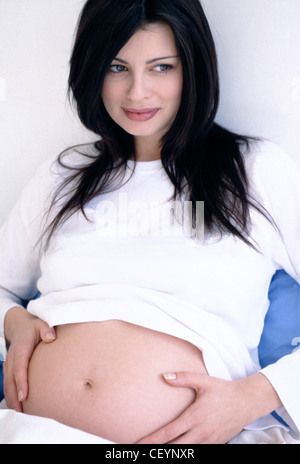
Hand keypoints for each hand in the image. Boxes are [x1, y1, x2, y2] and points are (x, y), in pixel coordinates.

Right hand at [3, 307, 55, 411]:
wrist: (19, 325)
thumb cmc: (34, 326)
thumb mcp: (41, 324)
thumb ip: (46, 330)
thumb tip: (51, 337)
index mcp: (20, 349)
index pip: (19, 368)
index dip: (21, 382)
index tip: (23, 396)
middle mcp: (12, 358)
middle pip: (10, 380)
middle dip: (14, 397)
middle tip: (20, 411)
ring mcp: (9, 364)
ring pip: (7, 384)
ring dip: (11, 399)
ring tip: (19, 413)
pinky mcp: (9, 368)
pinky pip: (8, 383)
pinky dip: (11, 395)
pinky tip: (17, 405)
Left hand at [137, 372, 276, 443]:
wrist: (247, 401)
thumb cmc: (223, 390)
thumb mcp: (203, 381)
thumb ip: (183, 378)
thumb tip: (163, 376)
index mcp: (194, 417)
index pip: (168, 433)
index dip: (151, 441)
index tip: (138, 444)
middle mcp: (200, 433)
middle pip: (174, 448)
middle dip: (157, 451)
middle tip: (141, 450)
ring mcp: (209, 441)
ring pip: (187, 453)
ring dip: (172, 453)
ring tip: (157, 451)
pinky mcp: (216, 444)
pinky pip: (198, 452)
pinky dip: (187, 453)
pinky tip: (178, 449)